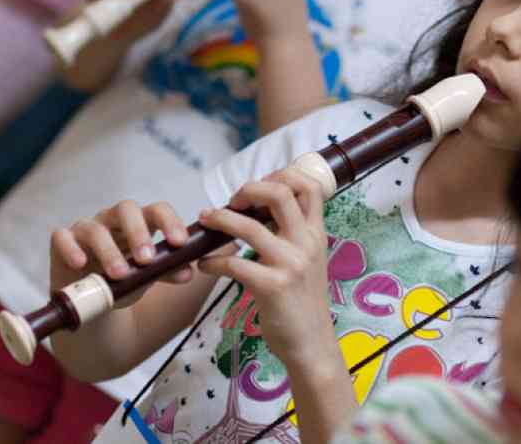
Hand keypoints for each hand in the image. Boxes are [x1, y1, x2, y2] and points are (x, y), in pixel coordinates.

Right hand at [50, 200, 193, 307]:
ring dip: (109, 251)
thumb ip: (167, 270)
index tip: (180, 243)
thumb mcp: (147, 276)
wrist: (91, 299)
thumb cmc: (123, 279)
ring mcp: (86, 228)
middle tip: (148, 259)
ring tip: (120, 274)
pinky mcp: (62, 241)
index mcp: (139, 223)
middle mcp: (113, 220)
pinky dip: (70, 248)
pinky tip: (80, 263)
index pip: (156, 210)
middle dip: (138, 233)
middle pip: (126, 209)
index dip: (170, 221)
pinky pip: (62, 237)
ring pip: (96, 229)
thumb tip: (189, 271)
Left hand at [195, 167, 337, 368]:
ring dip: (220, 219)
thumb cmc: (304, 303)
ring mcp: (290, 264)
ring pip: (250, 226)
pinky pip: (234, 265)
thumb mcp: (309, 261)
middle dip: (248, 189)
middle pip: (279, 193)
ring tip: (205, 221)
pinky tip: (204, 266)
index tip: (258, 187)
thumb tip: (260, 211)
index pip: (309, 186)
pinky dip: (212, 262)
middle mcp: (307, 243)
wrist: (313, 345)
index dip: (281, 175)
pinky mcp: (272, 287)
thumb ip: (294, 236)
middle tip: (231, 201)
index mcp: (317, 234)